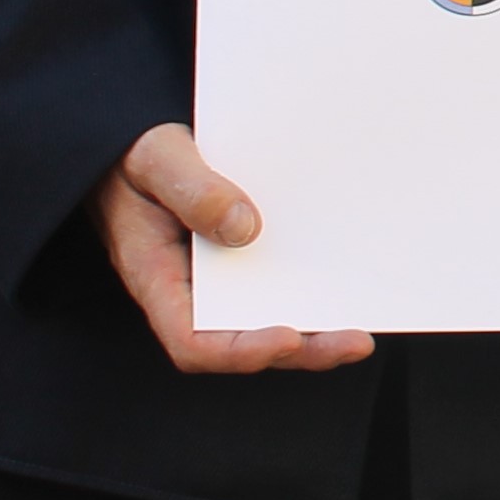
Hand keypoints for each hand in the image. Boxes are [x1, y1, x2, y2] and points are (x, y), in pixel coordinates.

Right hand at [88, 122, 372, 375]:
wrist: (139, 148)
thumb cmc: (138, 155)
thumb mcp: (157, 159)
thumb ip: (193, 189)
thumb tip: (244, 228)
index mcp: (156, 278)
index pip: (191, 340)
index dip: (239, 350)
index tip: (287, 337)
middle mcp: (190, 293)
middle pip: (241, 342)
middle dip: (300, 350)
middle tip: (354, 342)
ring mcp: (220, 282)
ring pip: (265, 321)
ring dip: (313, 334)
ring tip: (361, 334)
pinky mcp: (245, 262)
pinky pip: (277, 288)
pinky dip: (311, 295)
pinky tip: (348, 287)